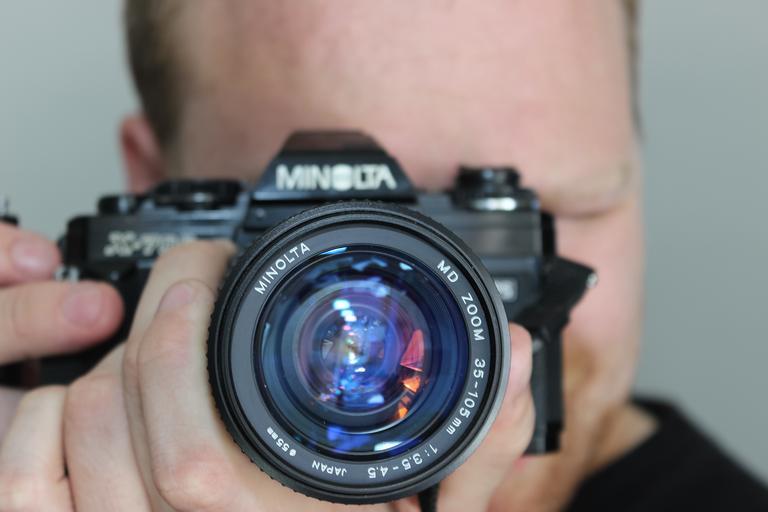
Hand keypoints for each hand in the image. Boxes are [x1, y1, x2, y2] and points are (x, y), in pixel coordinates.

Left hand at [14, 241, 533, 510]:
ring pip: (65, 449)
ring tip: (150, 331)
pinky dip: (37, 426)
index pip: (194, 461)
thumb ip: (485, 451)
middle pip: (114, 431)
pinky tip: (84, 396)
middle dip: (147, 330)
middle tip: (188, 279)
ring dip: (98, 371)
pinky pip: (27, 489)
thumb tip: (512, 358)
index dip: (183, 351)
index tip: (208, 274)